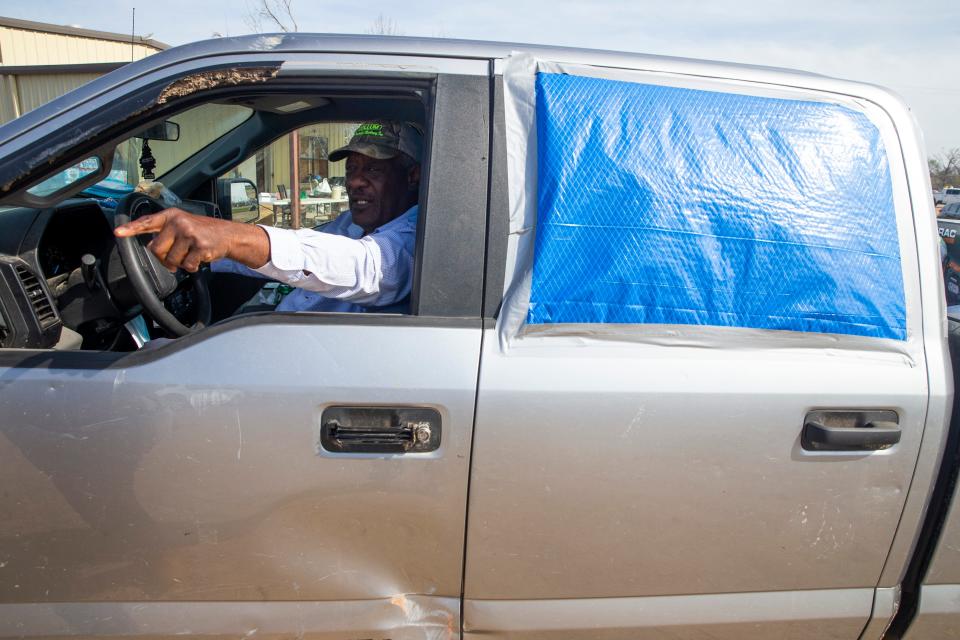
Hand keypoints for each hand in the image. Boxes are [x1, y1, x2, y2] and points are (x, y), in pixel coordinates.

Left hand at [114, 208, 269, 271]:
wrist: (228, 235)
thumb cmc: (202, 232)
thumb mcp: (182, 225)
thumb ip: (164, 233)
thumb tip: (150, 248)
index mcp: (171, 216)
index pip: (147, 222)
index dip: (131, 228)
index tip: (118, 232)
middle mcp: (179, 222)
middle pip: (156, 249)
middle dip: (164, 258)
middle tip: (176, 256)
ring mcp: (190, 233)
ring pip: (171, 260)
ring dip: (180, 263)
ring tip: (190, 254)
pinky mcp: (200, 246)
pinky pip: (187, 265)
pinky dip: (192, 266)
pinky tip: (199, 257)